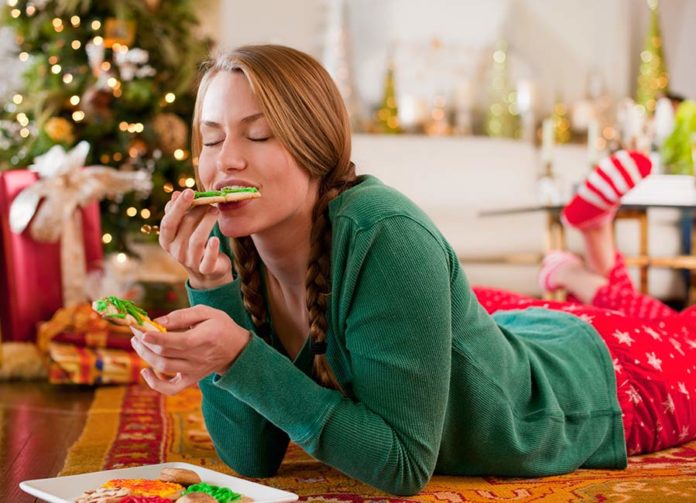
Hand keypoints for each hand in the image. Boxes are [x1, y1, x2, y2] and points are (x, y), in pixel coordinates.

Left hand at [130, 304, 250, 394]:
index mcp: (204, 338)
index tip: (139, 328)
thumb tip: (157, 321)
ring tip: (137, 342)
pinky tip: (146, 372)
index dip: (155, 337)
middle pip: (164, 354)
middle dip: (144, 341)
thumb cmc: (220, 326)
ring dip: (145, 355)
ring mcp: (194, 371)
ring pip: (163, 367)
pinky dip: (155, 384)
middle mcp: (198, 357)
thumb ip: (182, 315)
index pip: (175, 342)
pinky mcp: (191, 380)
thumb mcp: (206, 312)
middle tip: (135, 330)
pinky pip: (170, 388)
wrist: (237, 349)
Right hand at [159, 189, 232, 289]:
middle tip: (209, 199)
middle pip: (184, 227)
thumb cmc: (194, 243)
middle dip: (197, 211)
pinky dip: (212, 249)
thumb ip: (179, 212)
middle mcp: (176, 252)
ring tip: (216, 210)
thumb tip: (175, 194)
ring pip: (197, 240)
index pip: (168, 222)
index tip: (189, 191)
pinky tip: (216, 239)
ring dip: (206, 222)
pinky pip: (208, 259)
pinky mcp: (206, 269)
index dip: (178, 207)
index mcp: (167, 240)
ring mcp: (190, 262)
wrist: (207, 272)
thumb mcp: (184, 229)